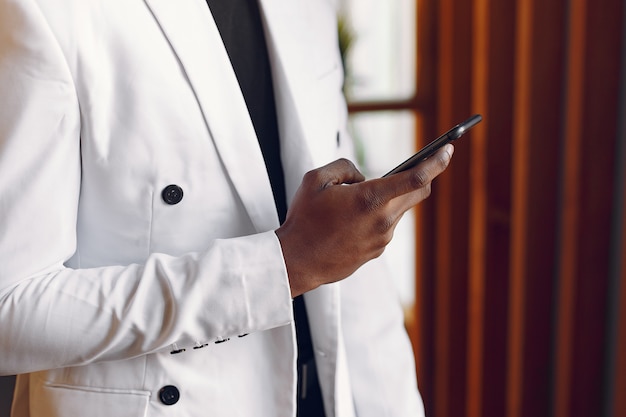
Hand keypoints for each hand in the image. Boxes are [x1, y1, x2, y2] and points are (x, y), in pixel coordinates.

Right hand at [276, 144, 453, 296]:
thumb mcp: (317, 179)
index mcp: (370, 198)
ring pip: (398, 211)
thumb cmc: (304, 219)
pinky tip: (350, 221)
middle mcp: (383, 220)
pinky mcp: (376, 252)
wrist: (296, 262)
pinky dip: (376, 217)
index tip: (448, 150)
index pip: (417, 178)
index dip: (436, 162)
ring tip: (355, 201)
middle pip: (417, 193)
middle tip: (415, 166)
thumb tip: (364, 177)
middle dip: (420, 178)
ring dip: (388, 200)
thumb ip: (346, 167)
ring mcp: (382, 239)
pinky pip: (385, 227)